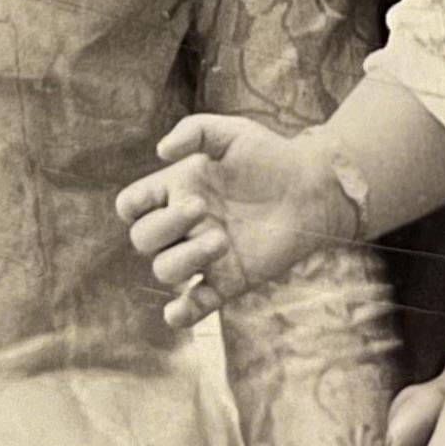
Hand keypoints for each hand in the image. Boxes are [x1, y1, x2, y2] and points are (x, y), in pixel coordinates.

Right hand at [117, 114, 351, 325]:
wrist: (311, 189)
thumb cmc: (270, 157)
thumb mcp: (233, 133)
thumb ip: (195, 132)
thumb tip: (161, 151)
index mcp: (176, 190)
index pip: (132, 206)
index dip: (133, 205)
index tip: (162, 193)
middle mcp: (182, 226)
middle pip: (144, 238)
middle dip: (165, 225)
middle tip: (202, 207)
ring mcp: (202, 255)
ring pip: (165, 269)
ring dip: (184, 258)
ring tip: (222, 240)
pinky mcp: (226, 281)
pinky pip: (194, 305)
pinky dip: (183, 313)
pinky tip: (178, 312)